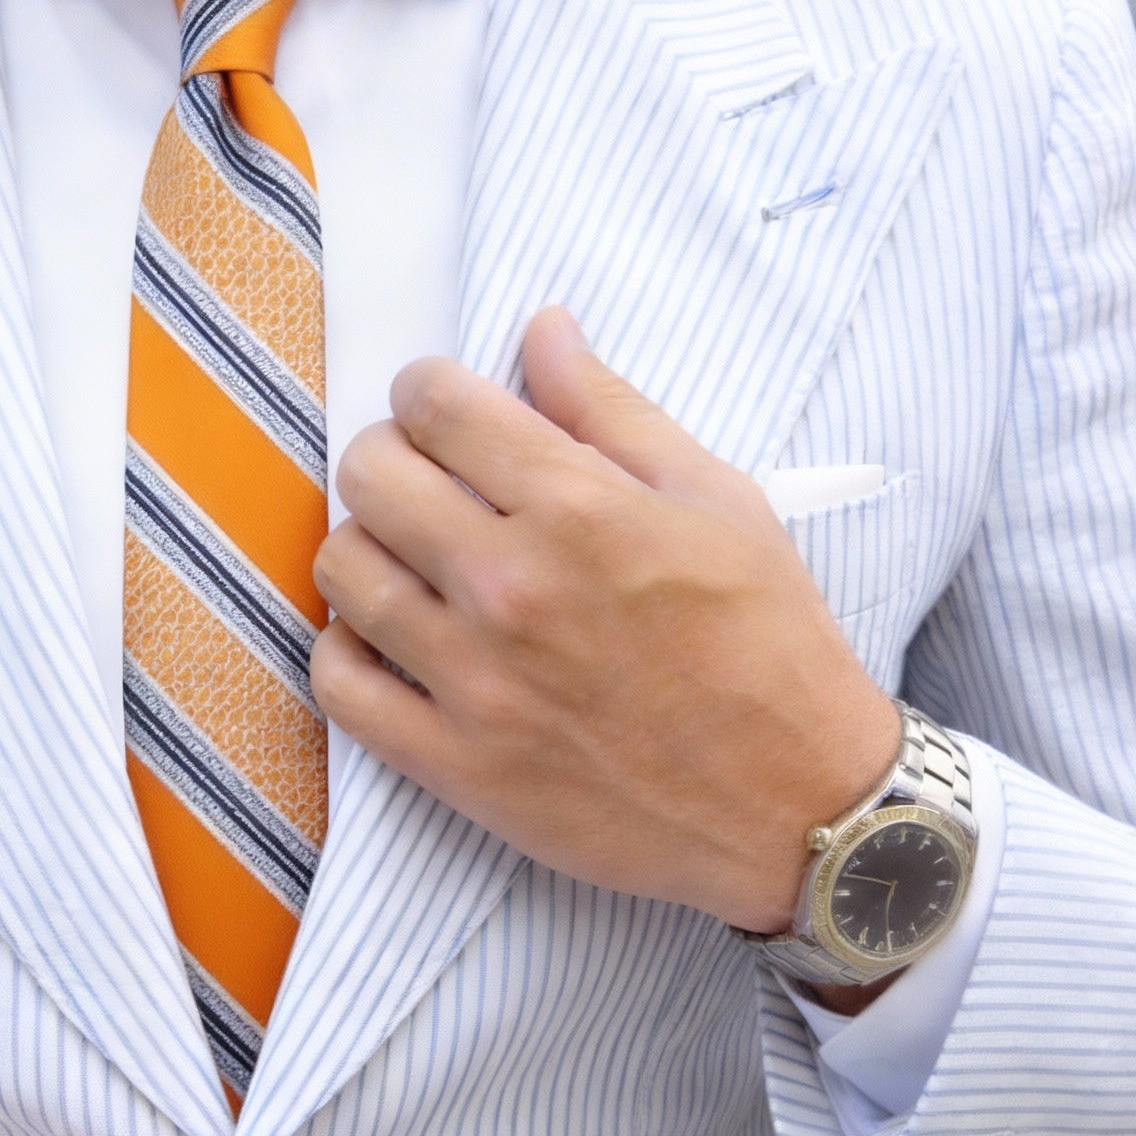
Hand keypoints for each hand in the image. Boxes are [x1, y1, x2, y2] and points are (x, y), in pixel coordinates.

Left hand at [311, 306, 899, 935]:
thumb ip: (612, 410)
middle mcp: (510, 586)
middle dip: (389, 457)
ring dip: (364, 549)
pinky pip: (337, 685)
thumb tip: (542, 329)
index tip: (441, 409)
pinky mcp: (453, 763)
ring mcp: (473, 680)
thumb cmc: (769, 645)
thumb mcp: (718, 500)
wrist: (798, 805)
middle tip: (424, 481)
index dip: (426, 390)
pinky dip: (345, 651)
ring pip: (341, 571)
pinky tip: (388, 640)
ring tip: (408, 561)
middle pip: (370, 476)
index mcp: (578, 508)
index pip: (435, 405)